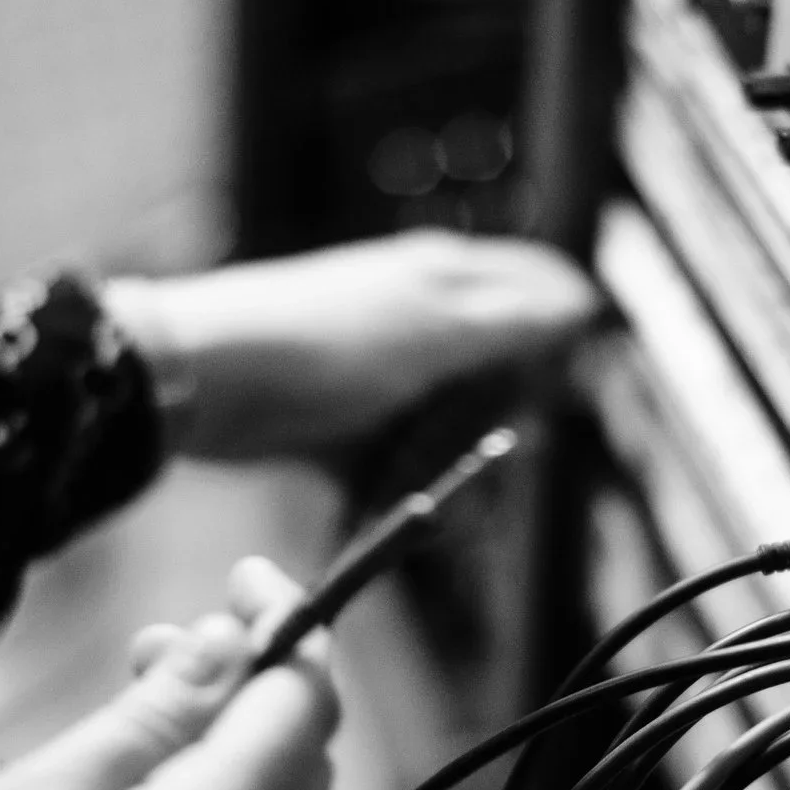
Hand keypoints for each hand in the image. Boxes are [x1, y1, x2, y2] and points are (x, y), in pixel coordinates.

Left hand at [100, 229, 598, 459]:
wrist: (204, 380)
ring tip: (429, 495)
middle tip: (487, 454)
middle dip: (499, 431)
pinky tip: (384, 510)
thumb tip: (585, 305)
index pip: (540, 294)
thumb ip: (516, 320)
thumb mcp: (436, 329)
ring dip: (448, 474)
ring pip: (449, 435)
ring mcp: (381, 378)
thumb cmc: (323, 342)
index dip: (562, 345)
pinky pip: (391, 469)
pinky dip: (392, 495)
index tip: (557, 392)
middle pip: (498, 382)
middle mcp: (420, 323)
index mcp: (447, 280)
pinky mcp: (343, 429)